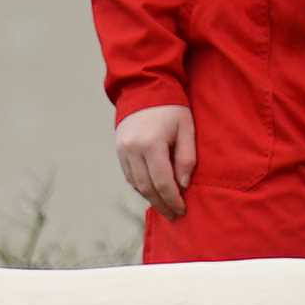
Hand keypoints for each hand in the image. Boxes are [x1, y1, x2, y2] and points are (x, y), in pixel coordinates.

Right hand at [114, 104, 194, 220]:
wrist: (144, 88)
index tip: (182, 210)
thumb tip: (182, 185)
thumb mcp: (186, 128)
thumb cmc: (171, 108)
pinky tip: (152, 193)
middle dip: (162, 204)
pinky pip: (129, 176)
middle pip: (147, 187)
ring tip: (165, 208)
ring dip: (150, 198)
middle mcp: (133, 149)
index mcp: (151, 143)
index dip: (173, 199)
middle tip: (174, 216)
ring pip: (136, 184)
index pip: (162, 182)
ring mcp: (122, 150)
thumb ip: (186, 157)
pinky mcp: (118, 149)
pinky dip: (141, 187)